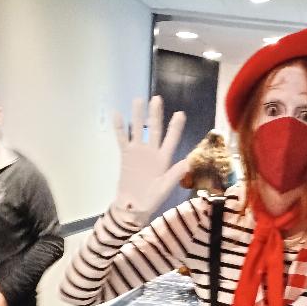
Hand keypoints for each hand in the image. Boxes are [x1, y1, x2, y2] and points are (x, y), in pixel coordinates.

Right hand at [112, 96, 189, 224]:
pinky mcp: (126, 155)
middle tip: (156, 98)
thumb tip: (189, 161)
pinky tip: (117, 114)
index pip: (171, 140)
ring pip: (139, 130)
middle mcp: (152, 152)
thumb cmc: (151, 200)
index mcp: (164, 160)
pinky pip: (122, 139)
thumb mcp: (165, 188)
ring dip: (138, 116)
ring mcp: (138, 152)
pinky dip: (120, 128)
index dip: (175, 128)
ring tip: (138, 100)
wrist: (133, 207)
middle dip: (156, 115)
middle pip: (155, 130)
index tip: (180, 114)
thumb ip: (175, 174)